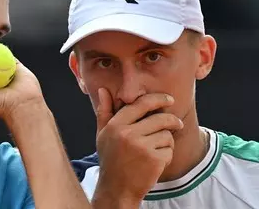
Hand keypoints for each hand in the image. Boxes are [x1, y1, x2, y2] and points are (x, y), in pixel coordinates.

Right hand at [94, 88, 183, 203]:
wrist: (116, 189)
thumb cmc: (110, 159)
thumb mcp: (103, 134)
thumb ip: (104, 111)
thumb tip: (103, 90)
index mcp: (115, 125)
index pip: (141, 104)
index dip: (158, 99)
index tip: (169, 99)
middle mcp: (128, 134)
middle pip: (160, 118)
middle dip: (171, 120)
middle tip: (176, 124)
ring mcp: (142, 147)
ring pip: (167, 134)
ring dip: (166, 141)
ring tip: (156, 149)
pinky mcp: (154, 160)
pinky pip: (169, 149)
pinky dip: (167, 155)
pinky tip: (155, 161)